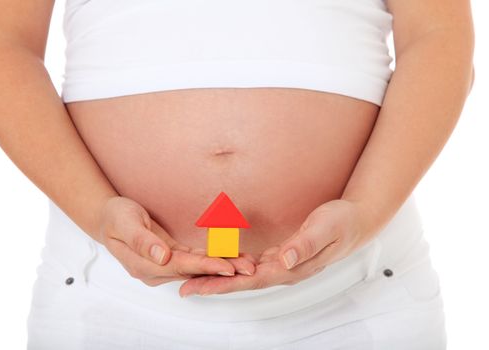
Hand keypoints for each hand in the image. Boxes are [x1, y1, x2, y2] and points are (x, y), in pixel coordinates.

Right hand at [98, 196, 256, 286]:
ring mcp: (163, 266)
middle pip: (194, 271)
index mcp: (143, 265)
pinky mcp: (171, 257)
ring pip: (197, 268)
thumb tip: (162, 257)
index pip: (180, 267)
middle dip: (222, 269)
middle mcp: (156, 270)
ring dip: (221, 265)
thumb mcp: (125, 223)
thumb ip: (142, 241)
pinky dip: (212, 258)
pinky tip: (230, 255)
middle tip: (248, 267)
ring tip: (246, 262)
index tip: (226, 267)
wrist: (109, 217)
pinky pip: (194, 259)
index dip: (205, 267)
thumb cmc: (115, 217)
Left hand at [179, 199, 373, 296]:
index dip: (224, 284)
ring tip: (197, 277)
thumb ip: (305, 244)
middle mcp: (285, 269)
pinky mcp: (282, 255)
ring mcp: (283, 263)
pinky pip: (254, 263)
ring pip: (246, 273)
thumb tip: (285, 259)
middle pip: (242, 281)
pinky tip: (224, 263)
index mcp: (292, 267)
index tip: (200, 288)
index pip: (251, 280)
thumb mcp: (325, 229)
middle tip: (185, 287)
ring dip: (222, 276)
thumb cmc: (343, 223)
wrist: (356, 221)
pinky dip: (236, 265)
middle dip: (213, 284)